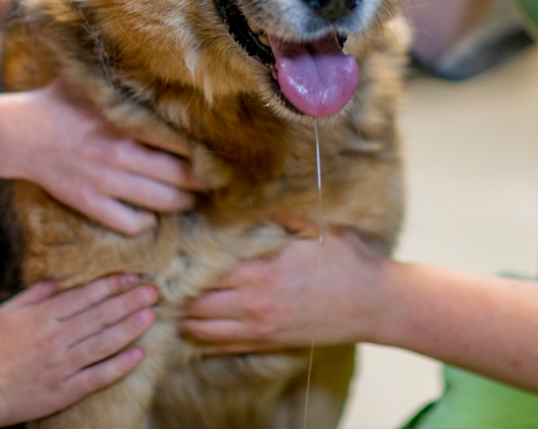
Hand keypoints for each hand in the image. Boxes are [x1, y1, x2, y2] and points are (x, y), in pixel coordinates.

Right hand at [0, 80, 200, 234]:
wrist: (18, 134)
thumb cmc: (60, 102)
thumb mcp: (93, 82)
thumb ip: (125, 78)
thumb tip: (159, 63)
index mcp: (122, 121)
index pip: (177, 139)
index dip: (203, 148)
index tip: (218, 150)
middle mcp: (117, 153)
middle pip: (177, 174)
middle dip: (202, 180)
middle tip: (215, 179)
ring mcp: (103, 182)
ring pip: (159, 201)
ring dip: (183, 202)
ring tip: (192, 198)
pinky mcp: (89, 203)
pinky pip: (129, 223)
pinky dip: (147, 223)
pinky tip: (153, 215)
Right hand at [0, 275, 155, 426]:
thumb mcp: (8, 311)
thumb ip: (36, 293)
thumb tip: (61, 277)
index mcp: (43, 316)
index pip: (86, 295)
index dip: (112, 284)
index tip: (133, 275)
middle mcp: (56, 338)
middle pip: (100, 315)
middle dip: (129, 301)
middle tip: (154, 291)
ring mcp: (61, 366)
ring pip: (104, 343)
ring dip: (131, 328)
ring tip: (151, 316)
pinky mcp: (64, 391)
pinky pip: (97, 377)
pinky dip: (119, 365)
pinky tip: (138, 354)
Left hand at [181, 228, 386, 351]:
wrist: (374, 303)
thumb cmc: (346, 259)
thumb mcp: (313, 224)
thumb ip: (277, 211)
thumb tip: (247, 191)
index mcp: (260, 270)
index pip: (203, 269)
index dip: (182, 260)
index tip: (171, 247)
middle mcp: (253, 303)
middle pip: (194, 302)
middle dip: (176, 289)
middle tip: (163, 273)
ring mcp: (260, 328)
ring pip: (201, 328)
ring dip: (184, 314)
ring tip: (172, 296)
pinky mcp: (268, 343)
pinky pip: (220, 346)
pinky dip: (200, 337)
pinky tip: (190, 323)